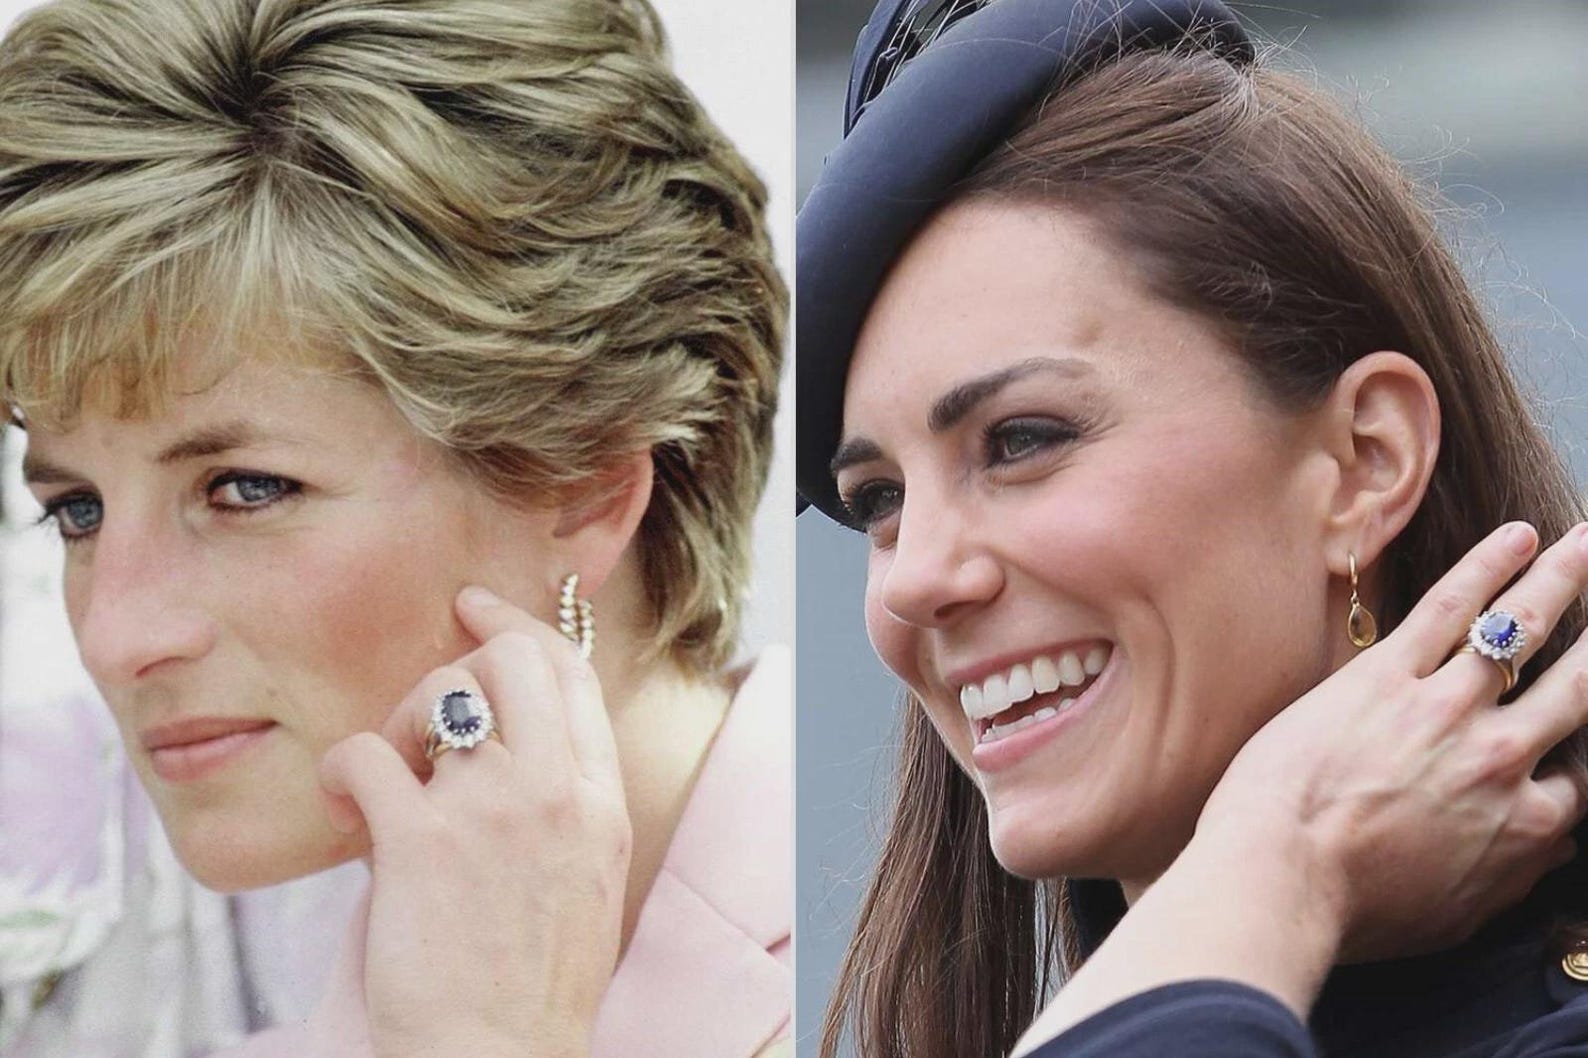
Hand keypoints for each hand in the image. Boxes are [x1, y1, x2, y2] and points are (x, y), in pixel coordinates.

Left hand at [318, 586, 630, 1057]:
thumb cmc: (528, 985)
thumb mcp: (584, 879)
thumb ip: (558, 803)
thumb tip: (492, 739)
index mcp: (599, 801)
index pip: (570, 672)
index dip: (517, 623)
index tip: (475, 608)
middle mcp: (555, 790)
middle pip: (510, 657)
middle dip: (456, 662)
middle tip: (419, 711)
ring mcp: (492, 810)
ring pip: (439, 692)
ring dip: (398, 724)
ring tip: (387, 784)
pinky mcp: (420, 841)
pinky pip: (365, 752)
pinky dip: (342, 770)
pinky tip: (345, 807)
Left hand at [1014, 522, 1587, 1054]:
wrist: (1281, 876)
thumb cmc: (1352, 912)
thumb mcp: (1454, 918)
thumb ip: (1505, 879)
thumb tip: (1538, 853)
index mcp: (1524, 826)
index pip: (1580, 780)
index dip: (1582, 749)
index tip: (1580, 711)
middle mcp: (1503, 759)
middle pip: (1577, 688)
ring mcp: (1448, 708)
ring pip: (1523, 631)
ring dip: (1565, 580)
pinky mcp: (1388, 674)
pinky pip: (1450, 608)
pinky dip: (1489, 567)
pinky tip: (1518, 537)